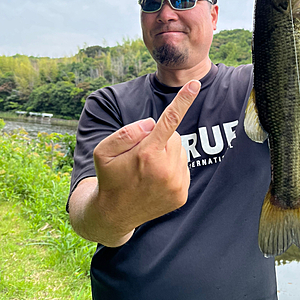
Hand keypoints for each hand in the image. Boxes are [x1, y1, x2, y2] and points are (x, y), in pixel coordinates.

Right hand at [92, 79, 200, 237]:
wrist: (115, 215)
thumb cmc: (109, 176)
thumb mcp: (103, 150)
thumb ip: (127, 132)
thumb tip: (152, 124)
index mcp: (146, 155)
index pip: (168, 121)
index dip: (183, 100)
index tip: (195, 84)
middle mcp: (166, 170)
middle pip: (173, 136)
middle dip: (160, 138)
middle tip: (141, 154)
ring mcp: (176, 184)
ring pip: (180, 151)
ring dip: (167, 153)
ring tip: (148, 169)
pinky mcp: (182, 194)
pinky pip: (183, 167)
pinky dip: (172, 167)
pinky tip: (156, 178)